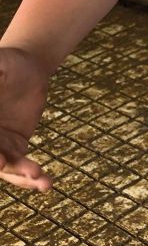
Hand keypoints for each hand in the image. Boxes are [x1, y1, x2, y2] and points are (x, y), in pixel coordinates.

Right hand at [0, 47, 51, 190]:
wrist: (29, 69)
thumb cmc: (8, 62)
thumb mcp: (0, 62)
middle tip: (2, 163)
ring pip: (5, 167)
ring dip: (20, 175)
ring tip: (38, 175)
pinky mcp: (15, 149)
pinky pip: (22, 167)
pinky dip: (32, 177)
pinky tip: (45, 184)